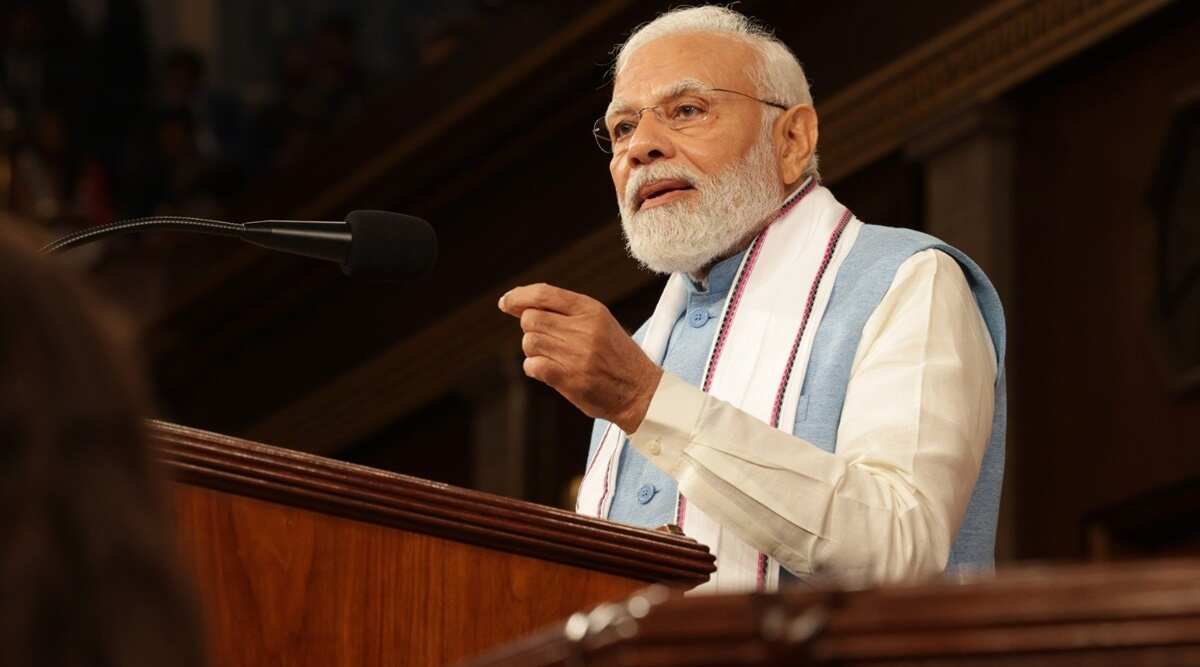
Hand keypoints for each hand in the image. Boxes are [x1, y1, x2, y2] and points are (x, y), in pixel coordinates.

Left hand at [498, 283, 661, 432]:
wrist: (640, 391)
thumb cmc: (615, 355)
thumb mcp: (599, 322)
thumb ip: (563, 311)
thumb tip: (516, 302)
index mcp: (591, 309)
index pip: (544, 294)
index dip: (518, 297)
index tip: (505, 303)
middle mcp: (583, 329)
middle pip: (530, 319)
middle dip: (531, 329)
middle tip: (546, 340)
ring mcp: (576, 354)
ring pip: (529, 342)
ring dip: (534, 350)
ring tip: (554, 357)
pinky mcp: (570, 378)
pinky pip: (532, 365)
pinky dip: (534, 368)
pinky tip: (549, 371)